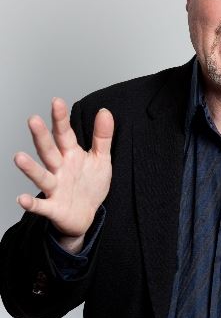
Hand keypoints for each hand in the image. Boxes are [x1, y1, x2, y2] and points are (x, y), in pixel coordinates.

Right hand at [14, 97, 113, 253]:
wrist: (87, 216)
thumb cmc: (90, 185)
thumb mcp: (101, 159)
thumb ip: (102, 136)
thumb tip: (104, 111)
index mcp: (71, 155)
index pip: (64, 134)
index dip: (61, 119)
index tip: (56, 101)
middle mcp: (59, 169)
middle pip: (49, 151)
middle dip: (41, 137)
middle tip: (33, 119)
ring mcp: (55, 188)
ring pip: (41, 176)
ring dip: (30, 168)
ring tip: (19, 157)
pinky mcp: (53, 208)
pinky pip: (41, 206)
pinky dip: (31, 203)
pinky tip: (21, 199)